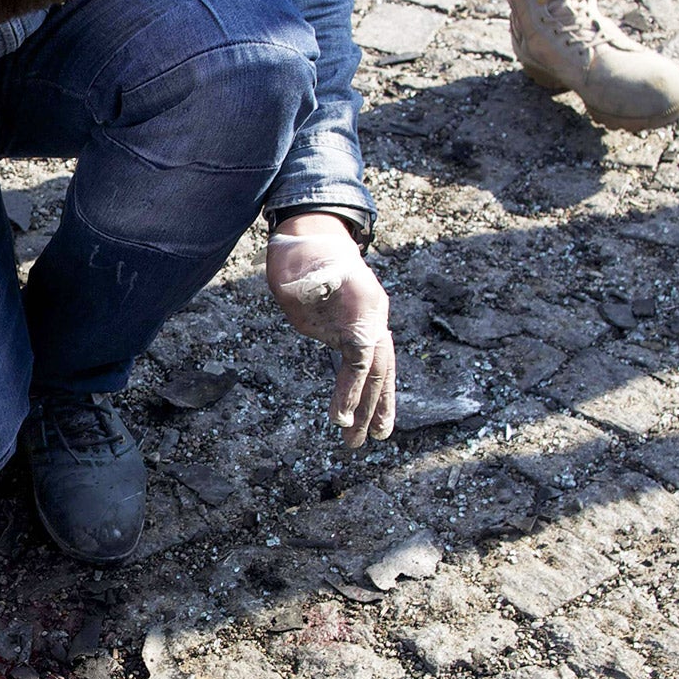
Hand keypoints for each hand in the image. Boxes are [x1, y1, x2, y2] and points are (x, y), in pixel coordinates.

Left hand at [266, 214, 394, 446]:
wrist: (312, 235)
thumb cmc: (303, 252)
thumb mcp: (300, 267)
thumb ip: (307, 284)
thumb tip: (301, 293)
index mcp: (365, 307)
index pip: (363, 356)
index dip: (353, 388)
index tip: (340, 417)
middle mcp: (373, 319)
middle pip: (378, 372)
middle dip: (371, 408)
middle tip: (360, 443)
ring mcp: (365, 327)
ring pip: (377, 373)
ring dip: (375, 406)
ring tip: (373, 440)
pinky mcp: (349, 334)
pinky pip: (362, 368)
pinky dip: (362, 391)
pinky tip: (360, 415)